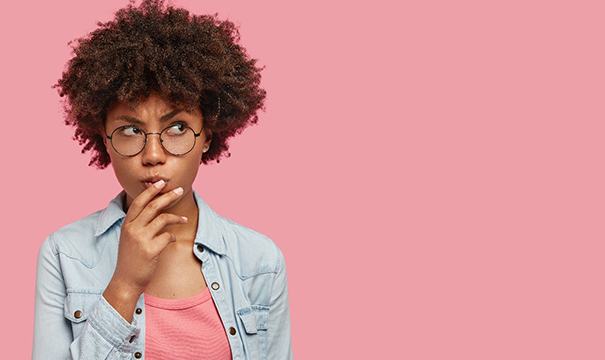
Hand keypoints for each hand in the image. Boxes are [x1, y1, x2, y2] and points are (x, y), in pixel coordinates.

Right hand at [110, 180, 186, 295]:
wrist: (126, 281)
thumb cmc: (131, 259)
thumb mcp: (130, 238)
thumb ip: (139, 224)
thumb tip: (156, 209)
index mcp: (127, 225)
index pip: (139, 202)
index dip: (151, 191)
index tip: (161, 182)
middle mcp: (132, 229)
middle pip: (152, 206)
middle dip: (167, 196)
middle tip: (179, 190)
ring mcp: (141, 239)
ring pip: (162, 219)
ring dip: (176, 217)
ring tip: (184, 218)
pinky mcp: (150, 250)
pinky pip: (168, 236)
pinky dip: (173, 236)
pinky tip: (173, 239)